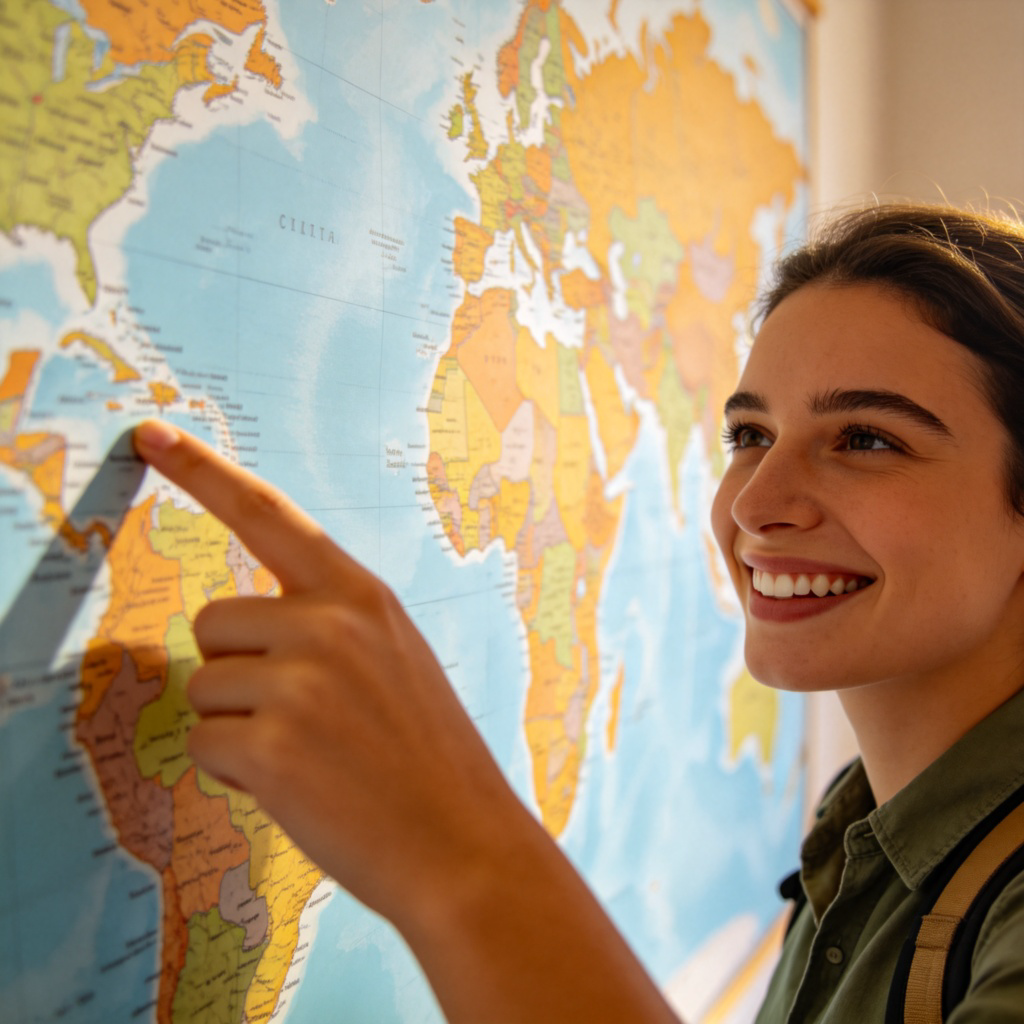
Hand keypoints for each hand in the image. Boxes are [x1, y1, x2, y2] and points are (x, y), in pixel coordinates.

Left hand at [132, 419, 679, 1022]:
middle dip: (234, 670)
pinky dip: (234, 771)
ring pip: (204, 687)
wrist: (466, 845)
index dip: (203, 473)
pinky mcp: (274, 746)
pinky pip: (205, 745)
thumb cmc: (427, 757)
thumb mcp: (395, 660)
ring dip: (235, 725)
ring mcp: (301, 683)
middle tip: (295, 718)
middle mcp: (330, 624)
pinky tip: (296, 787)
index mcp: (361, 597)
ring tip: (306, 755)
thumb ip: (328, 625)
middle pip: (211, 621)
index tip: (152, 435)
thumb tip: (243, 629)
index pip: (268, 515)